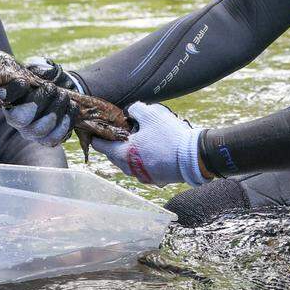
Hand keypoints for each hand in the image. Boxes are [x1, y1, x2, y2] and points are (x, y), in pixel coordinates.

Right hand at [0, 57, 86, 146]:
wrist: (59, 91)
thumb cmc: (42, 79)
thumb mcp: (34, 70)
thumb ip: (31, 71)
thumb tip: (33, 78)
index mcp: (9, 100)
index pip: (2, 99)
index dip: (11, 93)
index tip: (24, 83)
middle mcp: (16, 120)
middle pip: (22, 118)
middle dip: (41, 100)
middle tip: (52, 88)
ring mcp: (31, 132)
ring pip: (40, 130)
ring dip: (56, 110)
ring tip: (63, 96)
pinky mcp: (46, 139)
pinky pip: (54, 138)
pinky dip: (66, 122)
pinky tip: (71, 107)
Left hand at [91, 102, 207, 186]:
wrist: (193, 157)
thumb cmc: (169, 136)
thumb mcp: (151, 114)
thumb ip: (135, 110)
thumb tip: (131, 112)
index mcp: (123, 154)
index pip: (101, 146)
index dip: (98, 136)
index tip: (97, 131)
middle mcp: (130, 168)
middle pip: (114, 156)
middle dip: (114, 145)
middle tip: (118, 134)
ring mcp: (143, 176)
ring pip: (128, 164)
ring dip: (128, 154)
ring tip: (136, 142)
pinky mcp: (156, 179)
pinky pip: (143, 169)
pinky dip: (142, 160)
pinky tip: (151, 151)